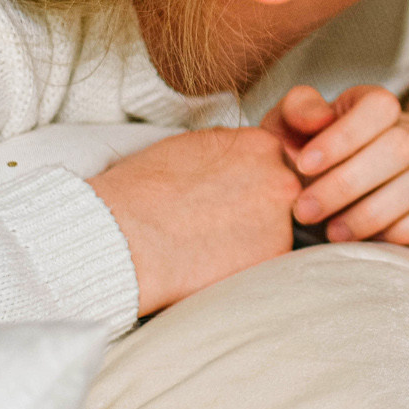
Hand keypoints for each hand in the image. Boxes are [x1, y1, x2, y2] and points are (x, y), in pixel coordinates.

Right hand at [89, 124, 299, 316]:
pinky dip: (247, 264)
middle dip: (257, 208)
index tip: (226, 195)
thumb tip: (240, 164)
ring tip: (212, 243)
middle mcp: (281, 177)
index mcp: (261, 144)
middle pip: (282, 194)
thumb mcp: (194, 146)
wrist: (125, 234)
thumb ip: (231, 153)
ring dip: (254, 237)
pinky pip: (268, 260)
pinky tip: (215, 262)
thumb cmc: (145, 189)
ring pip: (277, 229)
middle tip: (219, 221)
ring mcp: (282, 219)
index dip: (249, 182)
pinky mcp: (273, 257)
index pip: (273, 163)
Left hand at [272, 84, 408, 244]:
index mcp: (375, 106)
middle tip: (305, 210)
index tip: (303, 166)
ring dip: (371, 213)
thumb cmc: (301, 160)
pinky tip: (367, 241)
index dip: (343, 136)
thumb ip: (298, 109)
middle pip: (400, 147)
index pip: (379, 107)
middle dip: (347, 184)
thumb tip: (321, 117)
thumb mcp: (286, 129)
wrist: (315, 201)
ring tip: (331, 233)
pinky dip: (403, 230)